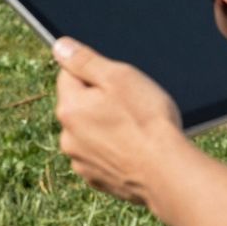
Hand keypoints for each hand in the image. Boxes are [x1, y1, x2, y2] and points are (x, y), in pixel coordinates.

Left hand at [53, 37, 188, 204]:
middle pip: (79, 105)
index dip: (95, 72)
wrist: (167, 174)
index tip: (117, 82)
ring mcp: (80, 161)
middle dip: (99, 100)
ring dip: (105, 126)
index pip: (69, 75)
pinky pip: (99, 154)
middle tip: (131, 105)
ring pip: (89, 131)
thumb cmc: (147, 122)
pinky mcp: (95, 179)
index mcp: (69, 108)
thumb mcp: (119, 77)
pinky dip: (113, 149)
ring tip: (136, 130)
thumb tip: (59, 46)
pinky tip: (134, 149)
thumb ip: (84, 60)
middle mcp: (67, 137)